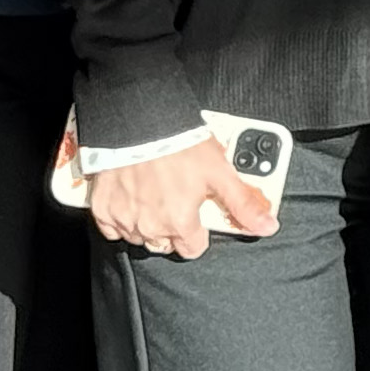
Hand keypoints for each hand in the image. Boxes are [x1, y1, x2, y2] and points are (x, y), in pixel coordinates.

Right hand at [86, 135, 272, 258]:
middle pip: (167, 244)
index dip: (199, 233)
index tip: (198, 215)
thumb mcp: (220, 172)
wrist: (139, 121)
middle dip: (175, 228)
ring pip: (141, 237)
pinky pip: (113, 227)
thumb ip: (243, 204)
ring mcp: (124, 219)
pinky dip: (122, 217)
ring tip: (157, 194)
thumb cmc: (180, 144)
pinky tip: (132, 198)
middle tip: (178, 199)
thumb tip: (267, 227)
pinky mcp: (103, 209)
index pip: (194, 249)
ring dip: (149, 222)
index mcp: (180, 222)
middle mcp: (151, 227)